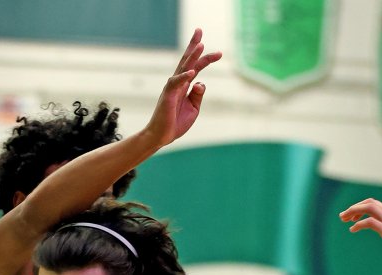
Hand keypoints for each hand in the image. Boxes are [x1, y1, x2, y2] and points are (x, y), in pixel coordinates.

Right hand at [145, 28, 221, 147]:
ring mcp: (172, 87)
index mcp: (184, 85)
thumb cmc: (175, 123)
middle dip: (194, 45)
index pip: (195, 67)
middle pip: (187, 60)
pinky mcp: (168, 95)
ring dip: (192, 56)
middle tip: (200, 30)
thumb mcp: (193, 108)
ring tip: (201, 45)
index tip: (219, 53)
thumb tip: (202, 82)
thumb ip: (198, 95)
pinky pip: (177, 83)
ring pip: (183, 68)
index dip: (205, 58)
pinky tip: (193, 72)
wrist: (161, 136)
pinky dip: (185, 77)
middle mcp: (178, 82)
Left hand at [338, 198, 381, 274]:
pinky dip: (359, 223)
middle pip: (371, 202)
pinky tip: (353, 230)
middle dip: (354, 207)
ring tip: (344, 220)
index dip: (361, 207)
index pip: (376, 204)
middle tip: (342, 217)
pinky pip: (371, 222)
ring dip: (354, 211)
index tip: (351, 217)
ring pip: (370, 207)